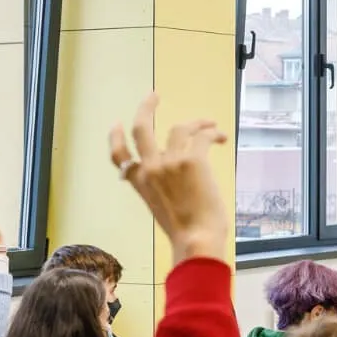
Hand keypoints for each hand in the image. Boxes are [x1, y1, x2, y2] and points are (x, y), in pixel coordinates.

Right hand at [109, 94, 229, 264]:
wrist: (197, 240)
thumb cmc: (184, 232)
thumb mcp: (162, 208)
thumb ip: (161, 186)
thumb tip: (175, 168)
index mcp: (140, 183)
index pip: (118, 156)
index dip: (115, 137)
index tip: (117, 124)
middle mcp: (151, 168)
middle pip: (141, 128)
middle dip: (146, 108)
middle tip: (154, 96)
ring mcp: (171, 162)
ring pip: (179, 128)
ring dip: (196, 124)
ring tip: (209, 126)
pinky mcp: (193, 160)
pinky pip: (203, 136)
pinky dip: (213, 133)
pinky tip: (221, 137)